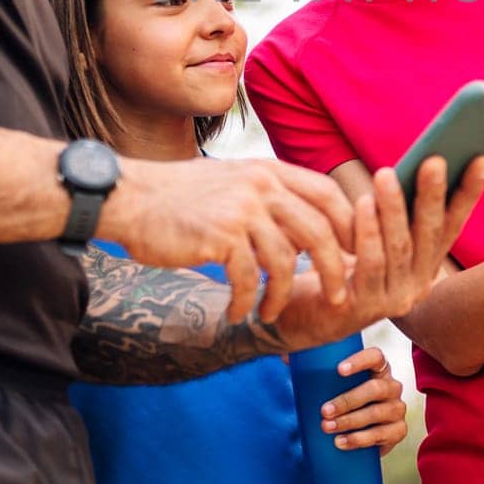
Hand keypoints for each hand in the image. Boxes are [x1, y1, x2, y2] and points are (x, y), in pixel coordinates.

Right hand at [100, 157, 355, 324]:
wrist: (130, 198)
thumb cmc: (181, 196)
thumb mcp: (234, 181)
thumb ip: (270, 196)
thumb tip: (306, 228)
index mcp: (269, 169)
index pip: (328, 194)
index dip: (348, 226)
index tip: (353, 255)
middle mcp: (261, 184)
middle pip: (319, 230)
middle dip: (334, 269)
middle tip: (338, 296)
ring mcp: (241, 209)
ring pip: (285, 261)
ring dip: (282, 295)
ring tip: (272, 312)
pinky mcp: (219, 236)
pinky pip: (248, 278)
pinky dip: (246, 301)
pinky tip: (237, 313)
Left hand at [275, 155, 483, 348]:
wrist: (301, 312)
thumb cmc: (339, 261)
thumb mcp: (375, 235)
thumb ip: (396, 213)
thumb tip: (416, 162)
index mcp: (426, 264)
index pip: (453, 224)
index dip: (469, 194)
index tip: (481, 160)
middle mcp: (417, 284)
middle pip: (431, 234)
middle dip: (433, 195)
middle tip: (434, 160)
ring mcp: (393, 299)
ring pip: (400, 247)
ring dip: (394, 208)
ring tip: (386, 174)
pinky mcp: (363, 309)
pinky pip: (370, 264)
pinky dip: (368, 232)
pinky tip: (363, 204)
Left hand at [319, 345, 406, 454]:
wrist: (359, 430)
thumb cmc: (343, 398)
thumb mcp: (332, 382)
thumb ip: (311, 368)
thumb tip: (285, 359)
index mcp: (378, 368)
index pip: (375, 356)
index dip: (359, 361)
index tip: (338, 369)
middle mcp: (392, 386)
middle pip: (375, 388)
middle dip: (347, 400)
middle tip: (324, 411)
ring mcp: (398, 408)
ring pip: (377, 413)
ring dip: (350, 422)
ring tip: (327, 428)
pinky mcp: (399, 430)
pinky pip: (382, 434)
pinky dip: (360, 439)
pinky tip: (342, 442)